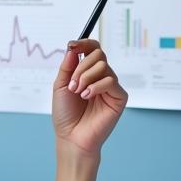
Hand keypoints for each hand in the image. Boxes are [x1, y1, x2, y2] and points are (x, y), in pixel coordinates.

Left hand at [51, 39, 126, 157]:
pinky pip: (110, 81)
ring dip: (86, 77)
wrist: (71, 137)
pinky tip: (87, 96)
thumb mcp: (61, 86)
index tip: (72, 45)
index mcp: (88, 72)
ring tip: (78, 92)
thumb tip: (73, 47)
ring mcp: (111, 87)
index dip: (84, 43)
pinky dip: (96, 86)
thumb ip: (67, 66)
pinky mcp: (119, 97)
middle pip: (98, 54)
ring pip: (103, 66)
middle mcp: (101, 77)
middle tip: (72, 84)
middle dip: (81, 66)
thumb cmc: (66, 115)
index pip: (92, 49)